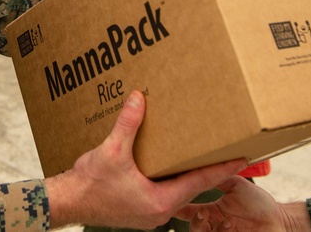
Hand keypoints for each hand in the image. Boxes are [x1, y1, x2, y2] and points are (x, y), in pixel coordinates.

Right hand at [46, 91, 246, 228]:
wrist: (67, 203)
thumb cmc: (90, 184)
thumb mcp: (112, 151)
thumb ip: (128, 124)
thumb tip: (138, 98)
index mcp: (161, 200)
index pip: (201, 181)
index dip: (223, 168)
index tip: (243, 158)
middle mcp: (159, 211)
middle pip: (192, 187)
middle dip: (206, 169)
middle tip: (224, 151)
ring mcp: (149, 213)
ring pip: (177, 191)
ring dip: (185, 174)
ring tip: (196, 155)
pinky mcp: (138, 210)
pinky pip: (161, 193)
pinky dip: (168, 179)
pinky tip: (165, 165)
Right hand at [185, 177, 310, 230]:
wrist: (280, 220)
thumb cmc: (260, 203)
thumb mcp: (236, 185)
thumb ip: (218, 178)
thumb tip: (199, 167)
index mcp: (212, 211)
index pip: (188, 210)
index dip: (178, 207)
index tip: (170, 201)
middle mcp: (214, 225)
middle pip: (193, 227)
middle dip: (193, 222)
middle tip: (203, 214)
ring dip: (208, 230)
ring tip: (225, 222)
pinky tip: (228, 226)